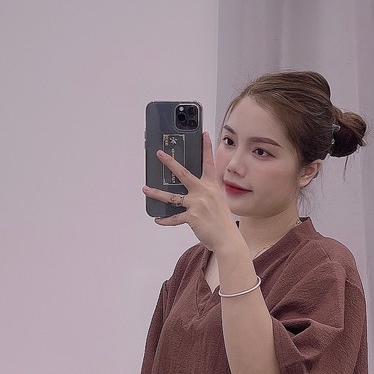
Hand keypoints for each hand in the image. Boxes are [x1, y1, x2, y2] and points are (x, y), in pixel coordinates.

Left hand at [143, 130, 239, 252]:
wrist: (228, 239)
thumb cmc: (223, 223)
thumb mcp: (218, 202)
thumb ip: (206, 194)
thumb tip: (192, 192)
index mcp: (212, 186)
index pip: (209, 163)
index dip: (206, 147)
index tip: (203, 134)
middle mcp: (204, 192)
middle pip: (183, 174)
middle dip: (170, 162)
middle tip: (159, 154)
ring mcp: (197, 204)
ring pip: (171, 196)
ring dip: (156, 193)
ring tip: (145, 189)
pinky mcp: (191, 217)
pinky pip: (174, 218)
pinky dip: (165, 220)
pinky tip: (157, 219)